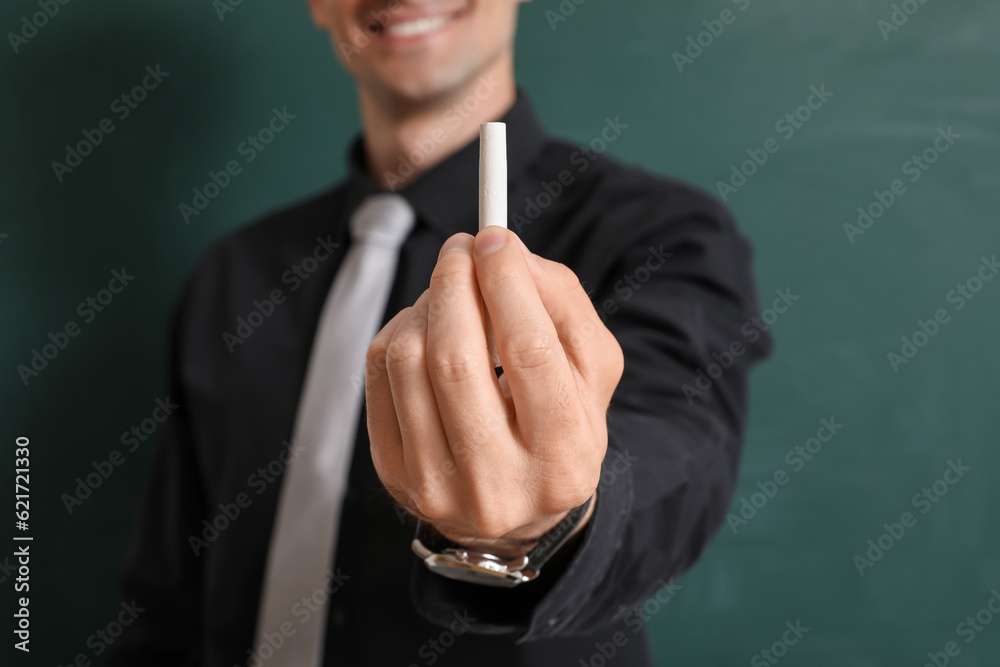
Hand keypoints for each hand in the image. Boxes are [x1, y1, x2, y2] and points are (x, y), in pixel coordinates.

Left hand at [364, 226, 623, 556]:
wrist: (519, 503)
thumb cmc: (559, 421)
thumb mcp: (590, 369)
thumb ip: (563, 302)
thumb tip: (500, 251)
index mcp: (563, 457)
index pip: (529, 351)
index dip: (506, 283)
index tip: (494, 240)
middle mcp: (498, 484)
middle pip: (455, 359)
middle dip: (453, 285)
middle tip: (461, 250)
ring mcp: (437, 486)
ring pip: (407, 361)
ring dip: (425, 306)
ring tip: (450, 298)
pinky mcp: (394, 476)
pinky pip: (378, 374)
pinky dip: (400, 332)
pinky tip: (427, 330)